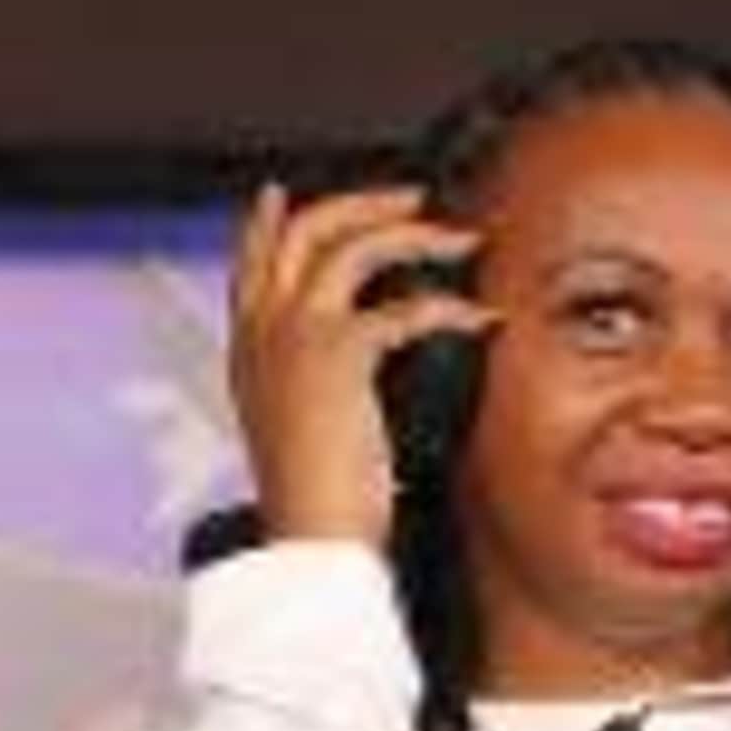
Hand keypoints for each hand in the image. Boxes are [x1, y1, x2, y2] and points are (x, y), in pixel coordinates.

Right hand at [225, 181, 492, 551]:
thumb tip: (351, 371)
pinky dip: (452, 310)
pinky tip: (483, 320)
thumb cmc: (317, 501)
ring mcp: (296, 336)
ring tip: (462, 239)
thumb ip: (311, 386)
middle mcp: (263, 331)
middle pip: (304, 232)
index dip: (262, 224)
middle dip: (361, 203)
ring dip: (414, 234)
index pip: (248, 265)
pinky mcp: (337, 353)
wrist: (312, 536)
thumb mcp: (298, 431)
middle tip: (412, 197)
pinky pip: (403, 310)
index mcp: (248, 350)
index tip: (277, 194)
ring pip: (351, 248)